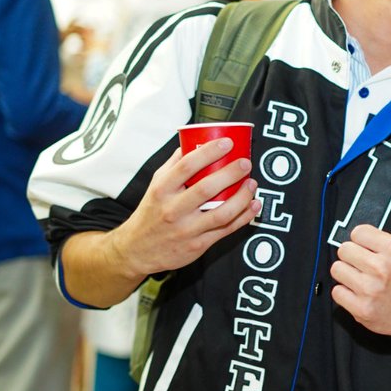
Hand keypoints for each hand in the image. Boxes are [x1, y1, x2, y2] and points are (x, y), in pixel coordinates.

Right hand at [112, 142, 259, 277]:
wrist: (137, 250)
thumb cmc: (151, 213)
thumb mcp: (156, 185)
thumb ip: (174, 164)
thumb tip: (193, 141)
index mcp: (162, 190)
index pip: (187, 166)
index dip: (209, 152)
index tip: (227, 142)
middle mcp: (173, 210)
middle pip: (206, 188)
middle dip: (230, 173)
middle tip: (245, 162)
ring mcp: (187, 229)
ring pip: (221, 213)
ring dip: (242, 197)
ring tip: (252, 184)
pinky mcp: (198, 245)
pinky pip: (226, 229)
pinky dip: (244, 217)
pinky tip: (254, 205)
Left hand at [330, 183, 390, 343]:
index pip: (357, 232)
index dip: (364, 241)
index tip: (374, 250)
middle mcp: (381, 268)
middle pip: (344, 250)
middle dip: (354, 257)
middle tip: (368, 266)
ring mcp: (370, 290)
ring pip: (337, 270)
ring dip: (347, 275)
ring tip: (364, 279)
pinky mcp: (361, 308)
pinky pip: (336, 292)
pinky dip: (346, 294)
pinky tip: (361, 294)